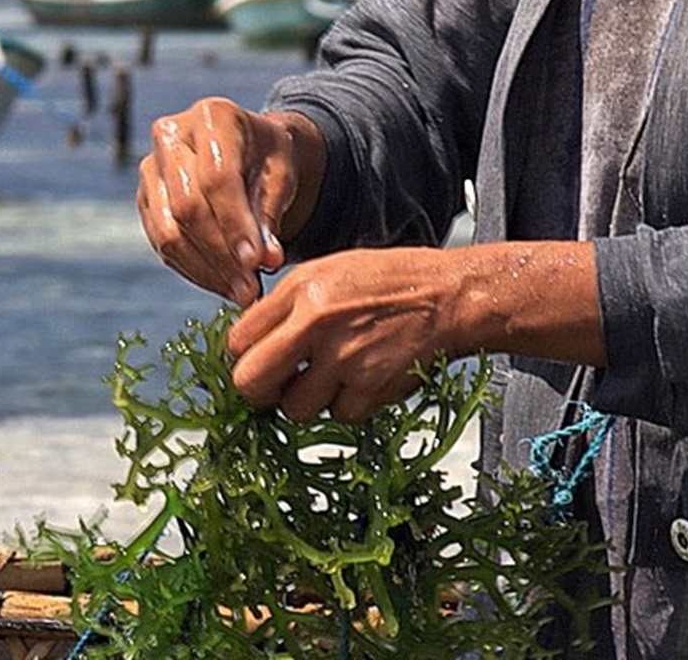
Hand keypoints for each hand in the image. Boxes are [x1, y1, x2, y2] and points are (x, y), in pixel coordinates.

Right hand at [137, 97, 324, 304]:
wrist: (248, 151)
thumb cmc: (268, 159)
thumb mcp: (281, 176)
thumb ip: (270, 215)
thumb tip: (266, 261)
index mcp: (213, 117)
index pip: (217, 178)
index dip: (235, 224)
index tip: (256, 262)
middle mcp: (172, 136)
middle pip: (187, 207)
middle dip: (221, 255)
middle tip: (250, 288)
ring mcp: (151, 168)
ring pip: (168, 232)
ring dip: (206, 270)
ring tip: (241, 293)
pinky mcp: (145, 199)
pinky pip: (163, 244)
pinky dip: (194, 270)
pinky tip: (222, 284)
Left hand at [226, 241, 605, 422]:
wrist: (450, 297)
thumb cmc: (390, 281)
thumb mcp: (330, 271)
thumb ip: (287, 303)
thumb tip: (252, 340)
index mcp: (301, 290)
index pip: (237, 342)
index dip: (244, 357)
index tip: (258, 360)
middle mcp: (317, 324)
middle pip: (251, 383)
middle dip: (260, 392)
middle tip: (277, 386)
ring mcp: (344, 359)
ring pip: (295, 409)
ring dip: (310, 400)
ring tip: (334, 375)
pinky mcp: (372, 388)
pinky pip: (340, 416)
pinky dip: (350, 404)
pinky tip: (365, 377)